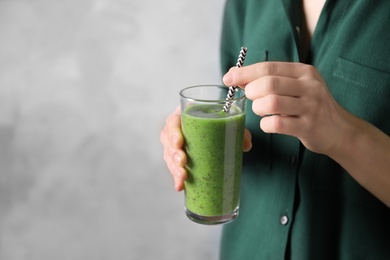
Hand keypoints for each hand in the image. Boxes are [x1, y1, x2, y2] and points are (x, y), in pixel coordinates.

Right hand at [160, 106, 252, 190]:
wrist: (219, 132)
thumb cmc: (220, 124)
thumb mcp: (230, 125)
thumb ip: (239, 131)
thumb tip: (246, 144)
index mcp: (186, 117)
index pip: (173, 122)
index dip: (173, 132)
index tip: (180, 142)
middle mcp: (178, 131)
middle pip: (167, 141)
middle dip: (173, 153)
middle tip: (183, 162)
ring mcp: (176, 146)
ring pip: (169, 156)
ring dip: (174, 168)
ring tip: (183, 177)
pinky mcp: (179, 160)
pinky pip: (174, 168)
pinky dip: (177, 178)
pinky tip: (180, 186)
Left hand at [223, 62, 346, 154]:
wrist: (339, 130)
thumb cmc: (310, 106)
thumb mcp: (295, 86)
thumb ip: (269, 79)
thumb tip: (235, 74)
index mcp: (304, 72)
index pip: (269, 67)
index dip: (244, 72)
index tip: (228, 78)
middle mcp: (309, 86)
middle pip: (269, 83)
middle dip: (251, 91)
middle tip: (251, 98)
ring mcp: (311, 107)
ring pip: (271, 102)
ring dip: (258, 108)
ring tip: (261, 111)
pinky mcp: (308, 127)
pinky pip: (277, 124)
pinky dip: (266, 124)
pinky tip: (269, 124)